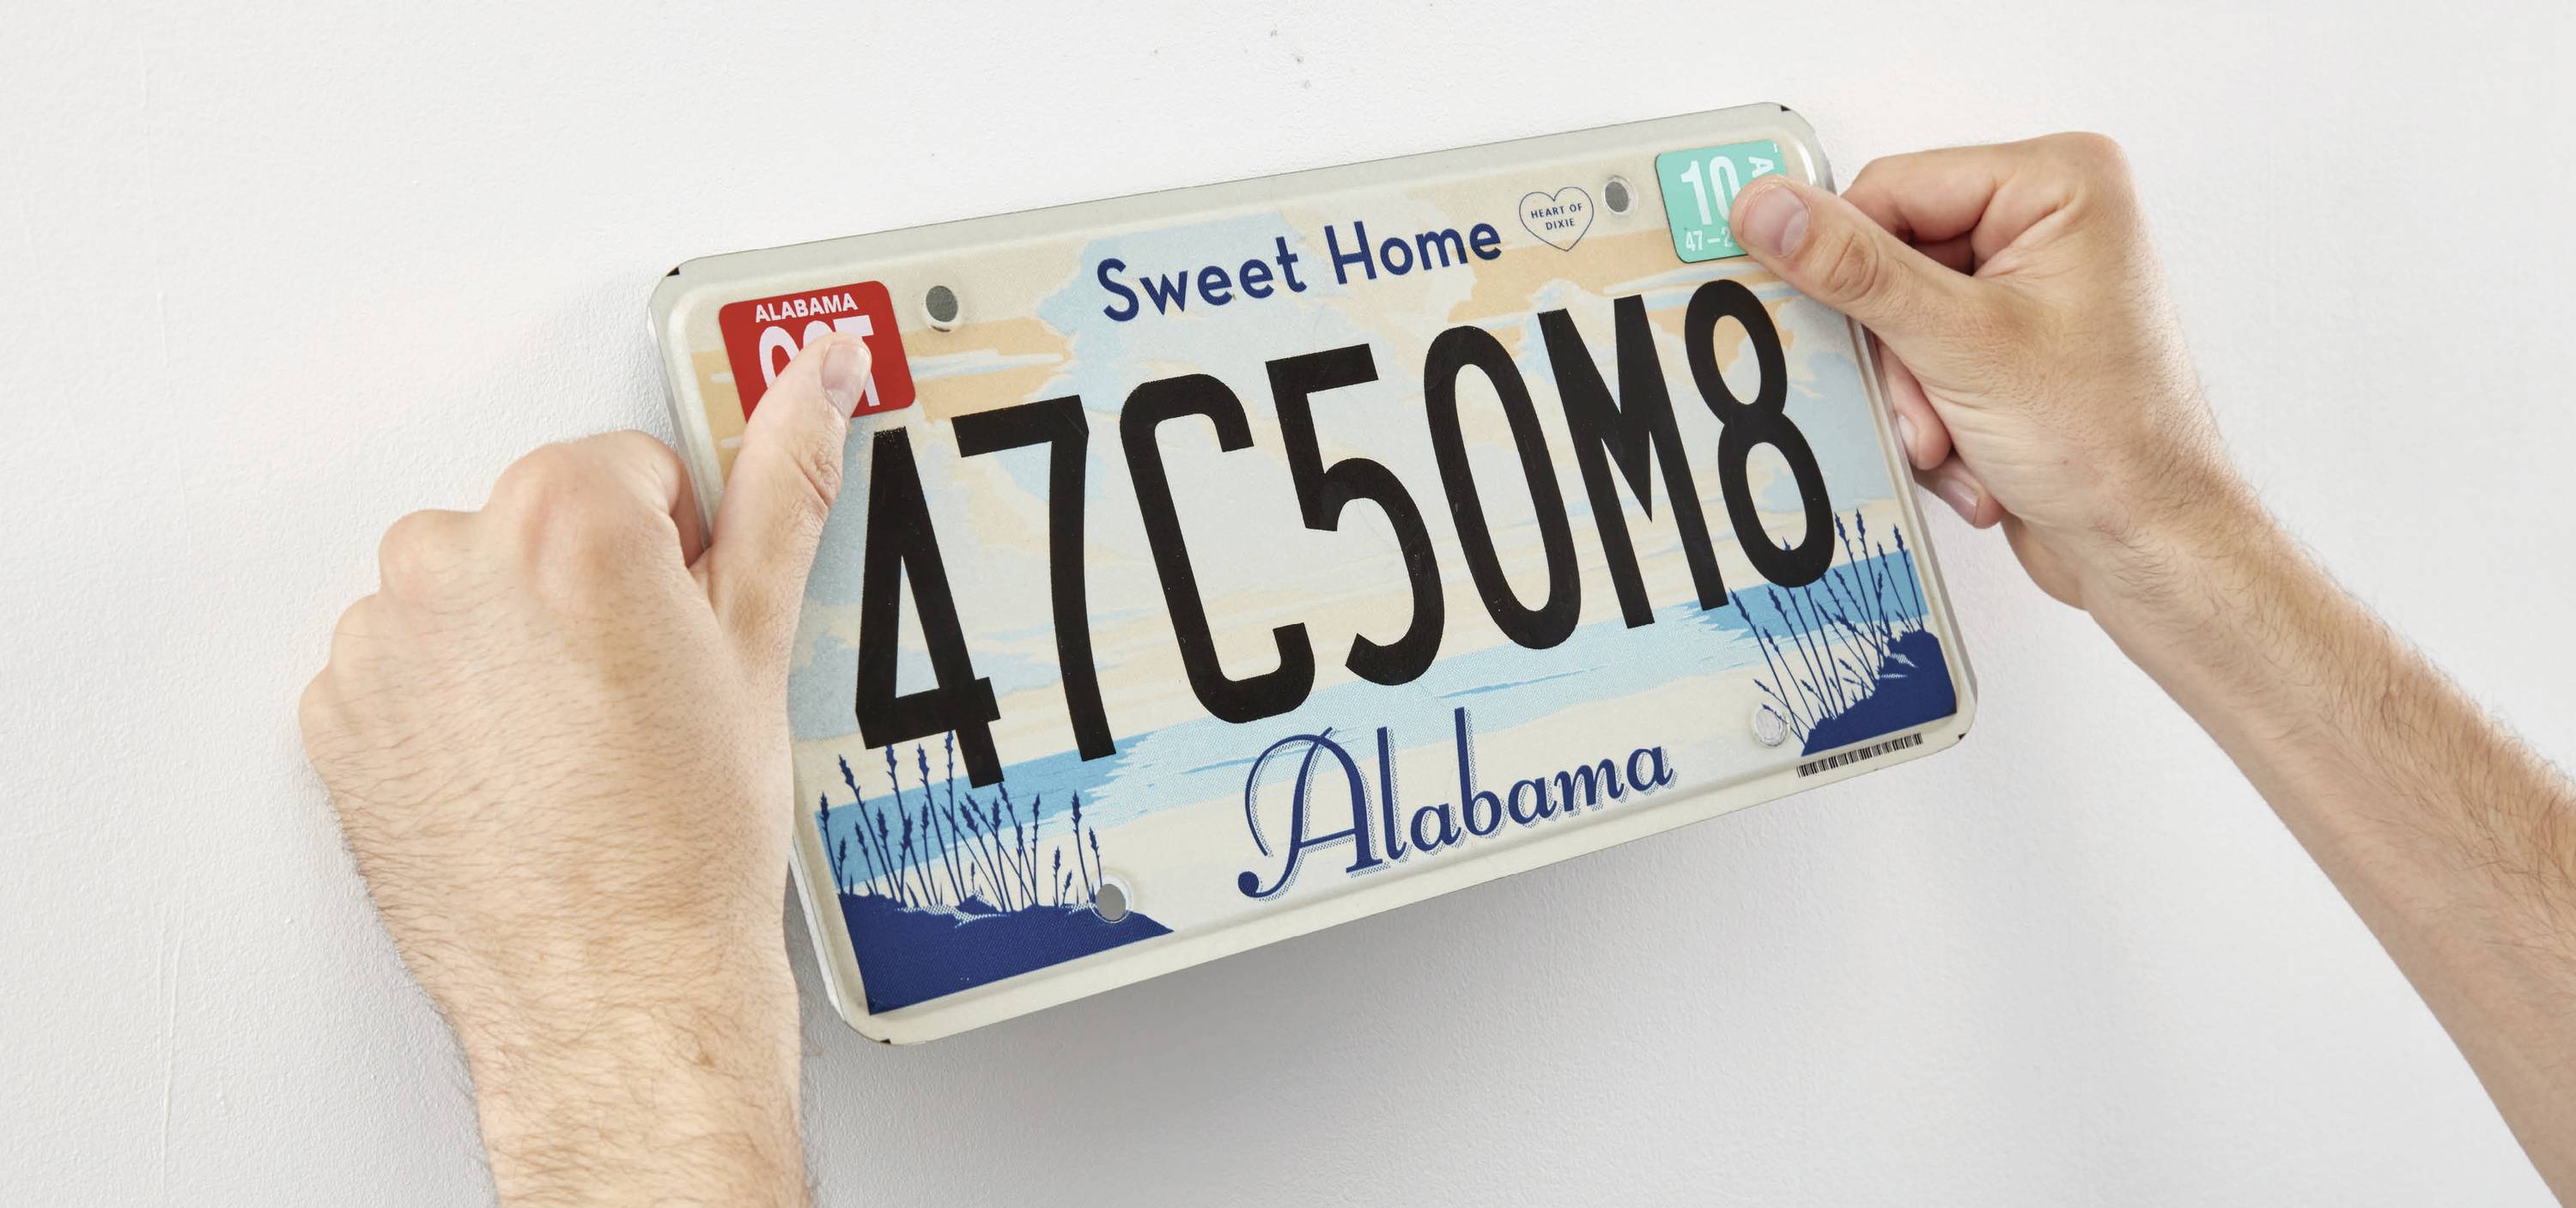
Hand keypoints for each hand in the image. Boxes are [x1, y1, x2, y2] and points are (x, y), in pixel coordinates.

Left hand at [298, 334, 864, 1204]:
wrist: (612, 988)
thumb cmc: (686, 840)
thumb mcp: (757, 641)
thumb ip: (783, 483)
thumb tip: (816, 378)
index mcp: (566, 517)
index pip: (632, 467)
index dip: (677, 550)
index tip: (683, 623)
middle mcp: (450, 560)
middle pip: (537, 521)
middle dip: (589, 586)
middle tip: (643, 692)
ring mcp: (381, 643)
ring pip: (465, 593)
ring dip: (512, 642)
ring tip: (580, 741)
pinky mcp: (336, 718)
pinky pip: (401, 670)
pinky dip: (450, 706)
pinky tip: (518, 768)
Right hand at [1728, 133, 2248, 616]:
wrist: (2149, 547)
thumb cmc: (2108, 445)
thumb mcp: (1960, 344)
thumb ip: (1854, 270)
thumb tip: (1767, 209)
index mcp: (2058, 184)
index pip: (1893, 188)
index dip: (1848, 262)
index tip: (1817, 317)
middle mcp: (2048, 221)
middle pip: (1891, 258)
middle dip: (1895, 353)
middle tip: (1920, 406)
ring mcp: (2027, 286)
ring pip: (1898, 320)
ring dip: (1910, 396)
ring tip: (1950, 441)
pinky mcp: (2009, 345)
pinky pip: (1922, 359)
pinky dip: (1929, 414)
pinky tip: (1968, 454)